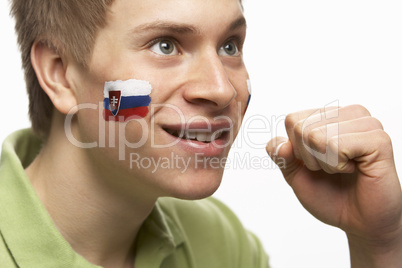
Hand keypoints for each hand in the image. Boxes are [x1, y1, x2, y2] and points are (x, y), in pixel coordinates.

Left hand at [266, 105, 401, 265]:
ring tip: (344, 168)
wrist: (358, 221)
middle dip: (310, 158)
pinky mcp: (378, 140)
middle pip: (301, 127)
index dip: (297, 149)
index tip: (317, 163)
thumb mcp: (295, 175)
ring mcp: (365, 124)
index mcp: (329, 116)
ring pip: (315, 135)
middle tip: (332, 169)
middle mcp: (348, 114)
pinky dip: (338, 164)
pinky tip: (355, 169)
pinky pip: (336, 145)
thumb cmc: (330, 195)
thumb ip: (281, 156)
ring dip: (325, 162)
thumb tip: (280, 144)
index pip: (292, 120)